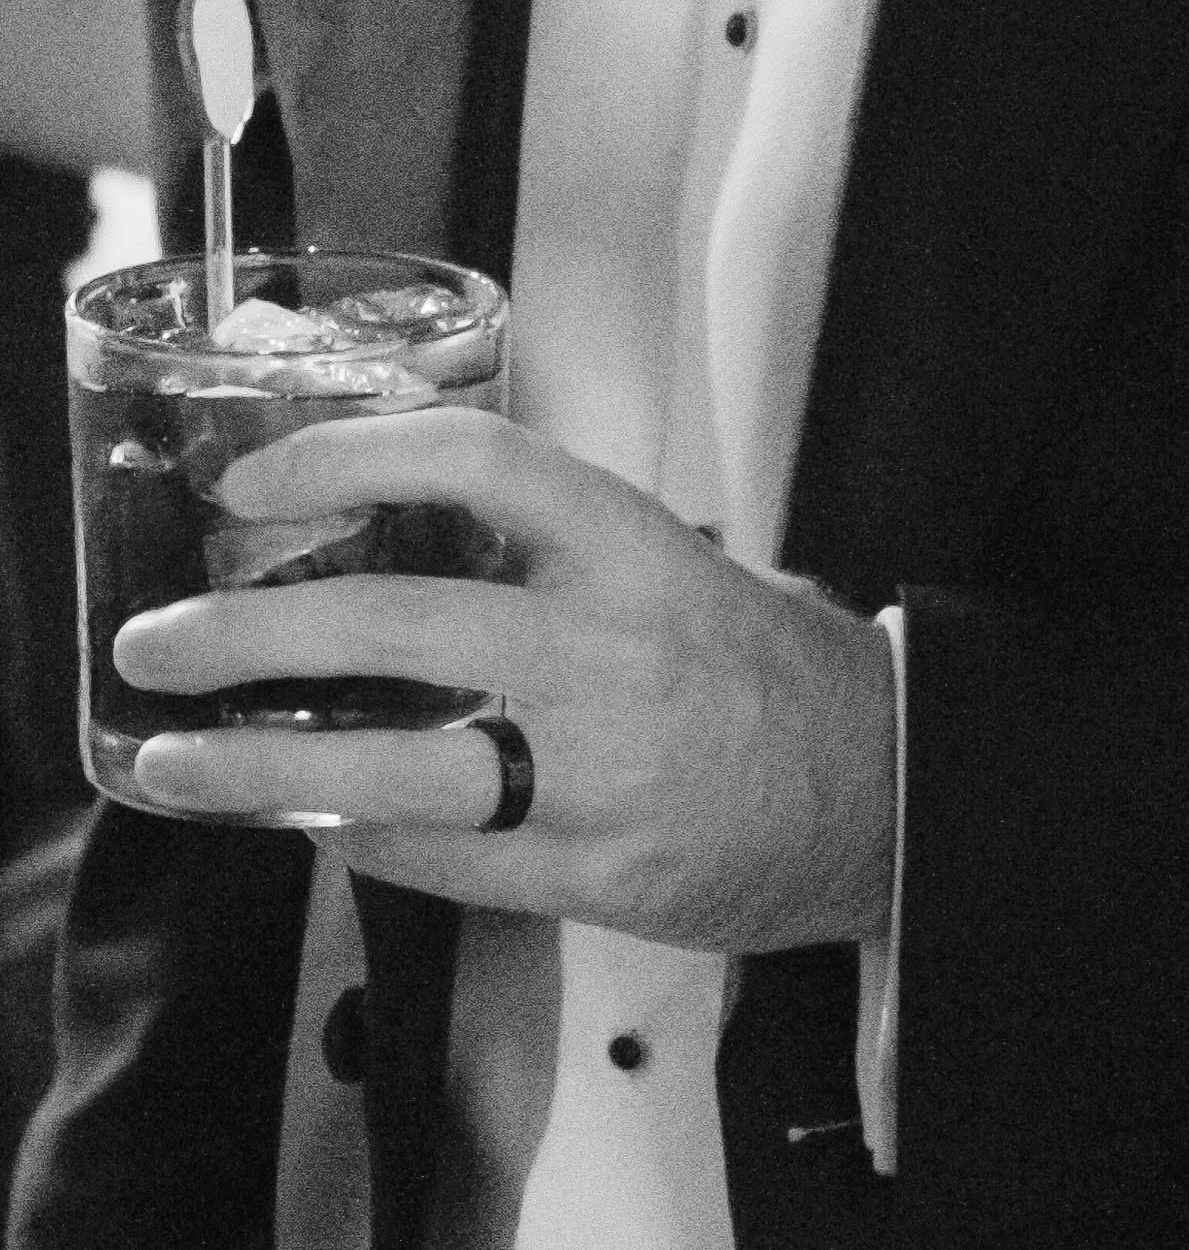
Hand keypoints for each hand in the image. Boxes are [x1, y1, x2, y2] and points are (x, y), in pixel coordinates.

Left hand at [114, 410, 896, 951]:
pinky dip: (358, 838)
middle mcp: (609, 646)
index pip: (476, 462)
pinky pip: (443, 861)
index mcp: (632, 546)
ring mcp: (599, 769)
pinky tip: (306, 822)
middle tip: (164, 639)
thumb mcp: (673, 559)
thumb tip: (393, 523)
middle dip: (253, 631)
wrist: (882, 784)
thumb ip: (552, 544)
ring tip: (180, 764)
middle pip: (399, 623)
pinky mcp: (596, 872)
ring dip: (265, 767)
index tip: (256, 481)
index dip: (350, 456)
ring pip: (397, 768)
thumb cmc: (767, 661)